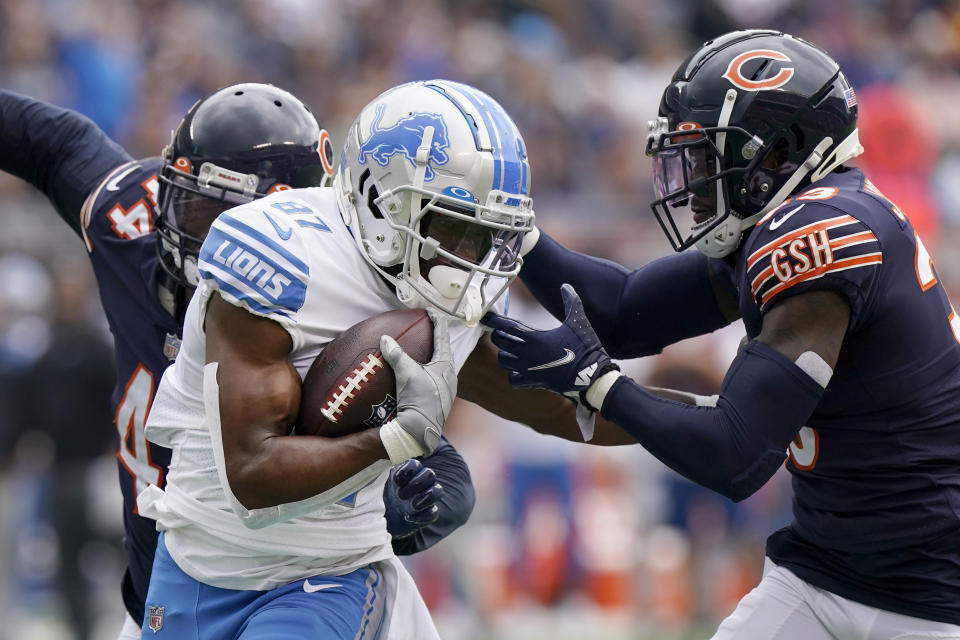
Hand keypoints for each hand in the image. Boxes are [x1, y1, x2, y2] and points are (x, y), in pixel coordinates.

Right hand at [379, 310, 457, 462]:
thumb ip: (397, 354)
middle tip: (429, 328)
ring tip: (424, 348)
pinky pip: (435, 378)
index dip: (438, 322)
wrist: (419, 432)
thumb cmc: (418, 400)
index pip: (443, 337)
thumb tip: (385, 338)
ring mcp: (446, 389)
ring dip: (433, 356)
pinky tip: (419, 373)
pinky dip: (428, 369)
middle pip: (445, 351)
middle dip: (437, 339)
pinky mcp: (438, 400)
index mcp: (446, 366)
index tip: (432, 312)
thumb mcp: (407, 373)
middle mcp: (450, 376)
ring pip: (441, 366)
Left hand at [383, 458, 442, 539]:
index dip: (407, 471)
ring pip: (438, 491)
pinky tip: (408, 518)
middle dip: (416, 483)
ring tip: (412, 505)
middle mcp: (420, 483)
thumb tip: (390, 471)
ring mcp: (426, 498)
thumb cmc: (381, 499)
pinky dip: (422, 516)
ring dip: (426, 497)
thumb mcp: (379, 486)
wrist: (381, 520)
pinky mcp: (428, 514)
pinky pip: (434, 512)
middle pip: (430, 474)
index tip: (396, 482)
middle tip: (400, 495)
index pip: (415, 464)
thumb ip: (386, 477)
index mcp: (408, 473)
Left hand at [483, 283, 618, 398]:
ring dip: (504, 354)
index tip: (487, 316)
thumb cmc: (584, 347)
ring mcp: (528, 369)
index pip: (505, 326)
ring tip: (510, 350)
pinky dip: (513, 374)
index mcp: (534, 337)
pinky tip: (519, 369)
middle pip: (499, 342)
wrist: (591, 376)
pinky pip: (512, 379)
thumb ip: (571, 301)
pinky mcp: (533, 382)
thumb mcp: (578, 321)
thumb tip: (566, 285)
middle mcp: (526, 354)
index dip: (493, 320)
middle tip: (502, 332)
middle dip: (498, 335)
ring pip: (503, 361)